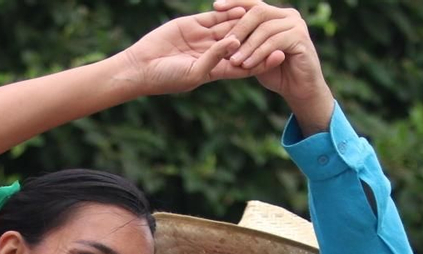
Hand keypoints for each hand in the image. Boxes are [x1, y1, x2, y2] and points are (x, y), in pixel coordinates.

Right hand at [116, 10, 281, 95]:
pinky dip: (227, 11)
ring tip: (263, 15)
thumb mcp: (194, 72)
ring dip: (245, 21)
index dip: (262, 60)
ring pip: (230, 27)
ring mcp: (204, 38)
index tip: (280, 54)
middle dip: (258, 37)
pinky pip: (214, 16)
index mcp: (216, 71)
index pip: (245, 65)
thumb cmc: (167, 78)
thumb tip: (234, 41)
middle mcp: (213, 54)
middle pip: (242, 44)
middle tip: (278, 30)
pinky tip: (241, 6)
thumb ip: (214, 58)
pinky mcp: (193, 24)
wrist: (142, 66)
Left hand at [212, 0, 332, 126]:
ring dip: (247, 46)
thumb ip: (244, 43)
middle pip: (258, 12)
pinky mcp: (300, 37)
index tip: (215, 6)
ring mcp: (296, 24)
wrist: (300, 89)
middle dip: (239, 28)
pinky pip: (274, 42)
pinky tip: (247, 65)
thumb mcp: (255, 55)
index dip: (234, 2)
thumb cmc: (276, 72)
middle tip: (224, 44)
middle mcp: (288, 15)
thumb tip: (221, 36)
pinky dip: (258, 54)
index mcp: (276, 15)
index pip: (253, 3)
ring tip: (233, 61)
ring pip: (265, 28)